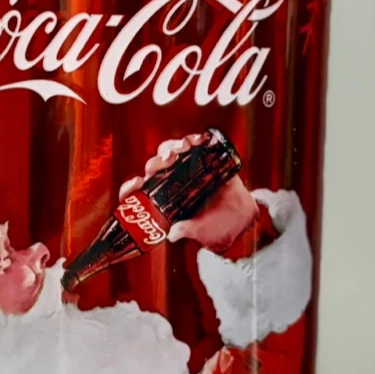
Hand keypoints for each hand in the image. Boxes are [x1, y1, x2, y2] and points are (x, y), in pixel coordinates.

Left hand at [119, 133, 258, 254]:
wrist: (243, 219)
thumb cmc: (217, 229)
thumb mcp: (202, 232)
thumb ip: (187, 230)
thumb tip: (172, 234)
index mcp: (161, 203)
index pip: (136, 194)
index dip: (131, 187)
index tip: (138, 182)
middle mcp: (168, 184)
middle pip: (153, 169)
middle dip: (157, 162)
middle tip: (167, 159)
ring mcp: (183, 171)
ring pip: (169, 154)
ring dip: (172, 147)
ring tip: (184, 147)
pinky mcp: (201, 160)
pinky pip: (192, 147)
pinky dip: (193, 140)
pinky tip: (197, 139)